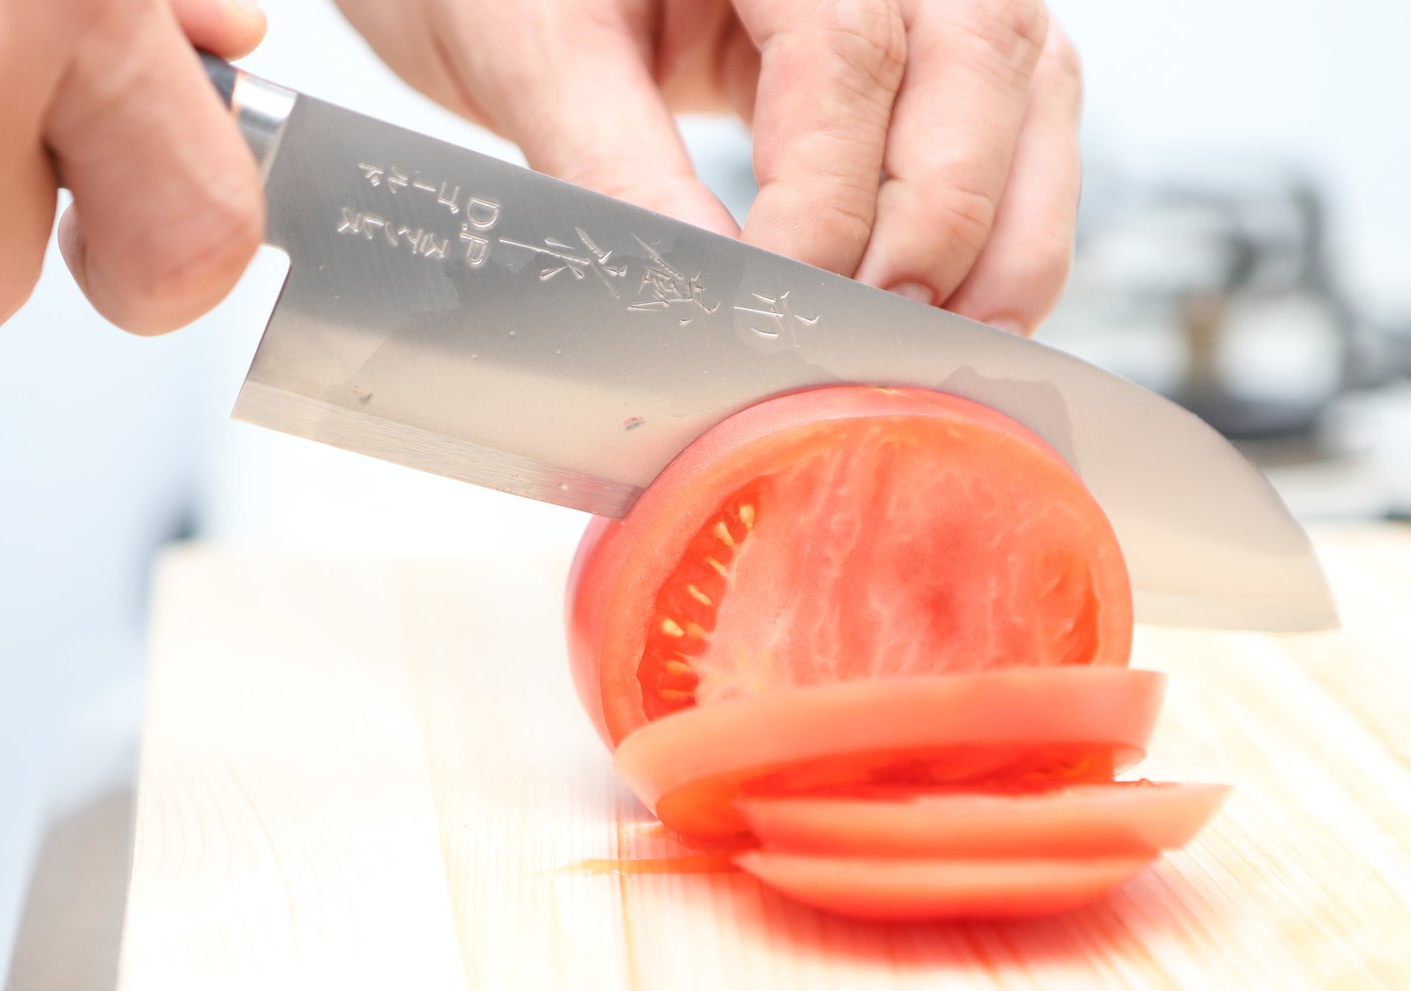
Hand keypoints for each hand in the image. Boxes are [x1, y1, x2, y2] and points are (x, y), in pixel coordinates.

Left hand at [335, 0, 1080, 333]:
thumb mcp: (538, 54)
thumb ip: (613, 165)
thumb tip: (705, 295)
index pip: (844, 50)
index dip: (822, 199)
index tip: (770, 312)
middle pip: (978, 61)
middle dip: (929, 231)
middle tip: (863, 354)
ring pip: (1029, 97)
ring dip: (997, 247)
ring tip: (932, 365)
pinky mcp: (956, 47)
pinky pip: (1025, 131)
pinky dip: (1004, 238)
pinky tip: (953, 327)